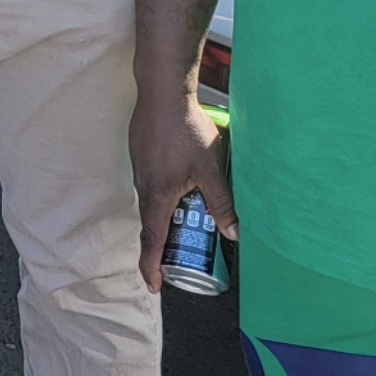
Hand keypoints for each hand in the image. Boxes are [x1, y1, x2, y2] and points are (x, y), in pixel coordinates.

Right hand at [131, 93, 235, 292]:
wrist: (162, 90)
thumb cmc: (185, 128)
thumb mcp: (210, 167)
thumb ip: (222, 201)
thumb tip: (235, 234)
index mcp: (158, 194)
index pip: (151, 239)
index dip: (151, 265)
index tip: (154, 285)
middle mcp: (143, 185)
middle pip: (151, 223)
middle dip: (162, 245)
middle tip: (179, 257)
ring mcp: (140, 168)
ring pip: (152, 202)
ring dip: (165, 217)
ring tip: (187, 221)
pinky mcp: (141, 153)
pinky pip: (151, 184)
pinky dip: (163, 196)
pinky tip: (182, 183)